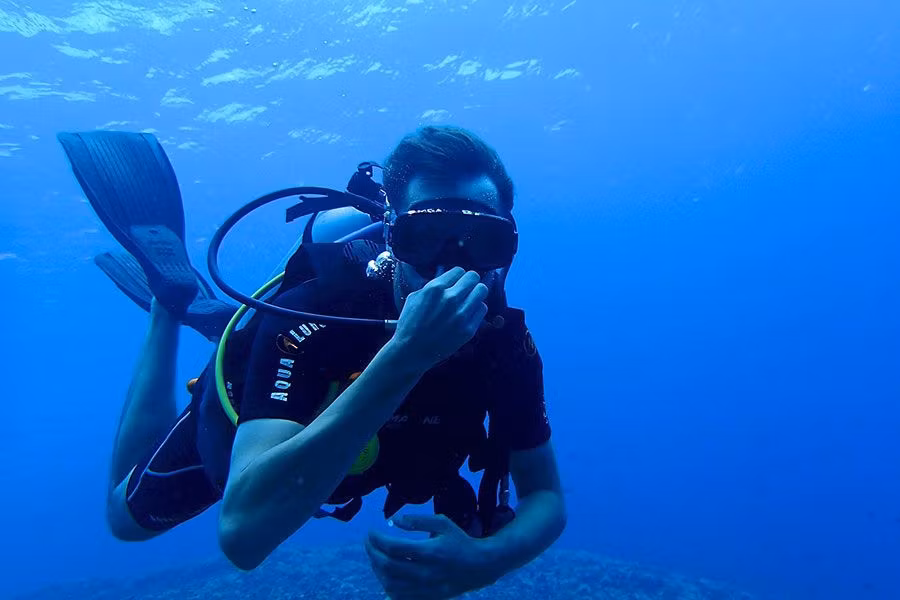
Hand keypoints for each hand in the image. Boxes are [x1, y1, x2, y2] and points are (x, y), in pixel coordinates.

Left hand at [365, 514, 498, 599]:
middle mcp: (426, 572)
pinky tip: (385, 574)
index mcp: (430, 552)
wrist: (480, 567)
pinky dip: (387, 585)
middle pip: (388, 566)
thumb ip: (418, 520)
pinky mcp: (426, 597)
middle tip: (369, 542)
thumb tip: (394, 519)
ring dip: (377, 569)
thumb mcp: (443, 523)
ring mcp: (425, 588)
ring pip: (390, 583)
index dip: (377, 539)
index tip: (371, 532)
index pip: (393, 548)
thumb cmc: (459, 541)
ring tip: (375, 556)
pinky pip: (399, 596)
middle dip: (372, 552)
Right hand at [392, 267, 488, 369]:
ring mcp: (461, 314)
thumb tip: (446, 280)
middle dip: (469, 281)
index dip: (457, 276)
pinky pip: (482, 309)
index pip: (459, 270)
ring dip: (475, 294)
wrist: (412, 351)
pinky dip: (476, 309)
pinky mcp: (469, 329)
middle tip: (466, 288)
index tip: (456, 281)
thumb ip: (432, 286)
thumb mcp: (414, 298)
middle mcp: (451, 299)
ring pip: (482, 291)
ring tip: (469, 300)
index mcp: (435, 289)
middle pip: (474, 277)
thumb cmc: (410, 324)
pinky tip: (468, 313)